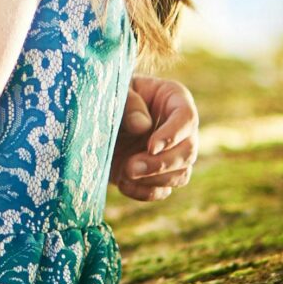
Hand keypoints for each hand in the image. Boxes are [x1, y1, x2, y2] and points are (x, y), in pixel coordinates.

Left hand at [110, 75, 198, 201]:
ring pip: (181, 175)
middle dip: (161, 164)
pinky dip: (145, 192)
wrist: (94, 117)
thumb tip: (143, 126)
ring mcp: (170, 154)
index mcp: (174, 99)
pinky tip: (123, 184)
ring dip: (155, 180)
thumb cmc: (109, 95)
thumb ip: (128, 103)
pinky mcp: (156, 175)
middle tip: (131, 167)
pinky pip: (163, 191)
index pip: (187, 117)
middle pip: (188, 151)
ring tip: (125, 172)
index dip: (173, 135)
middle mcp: (179, 129)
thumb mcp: (116, 91)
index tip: (151, 146)